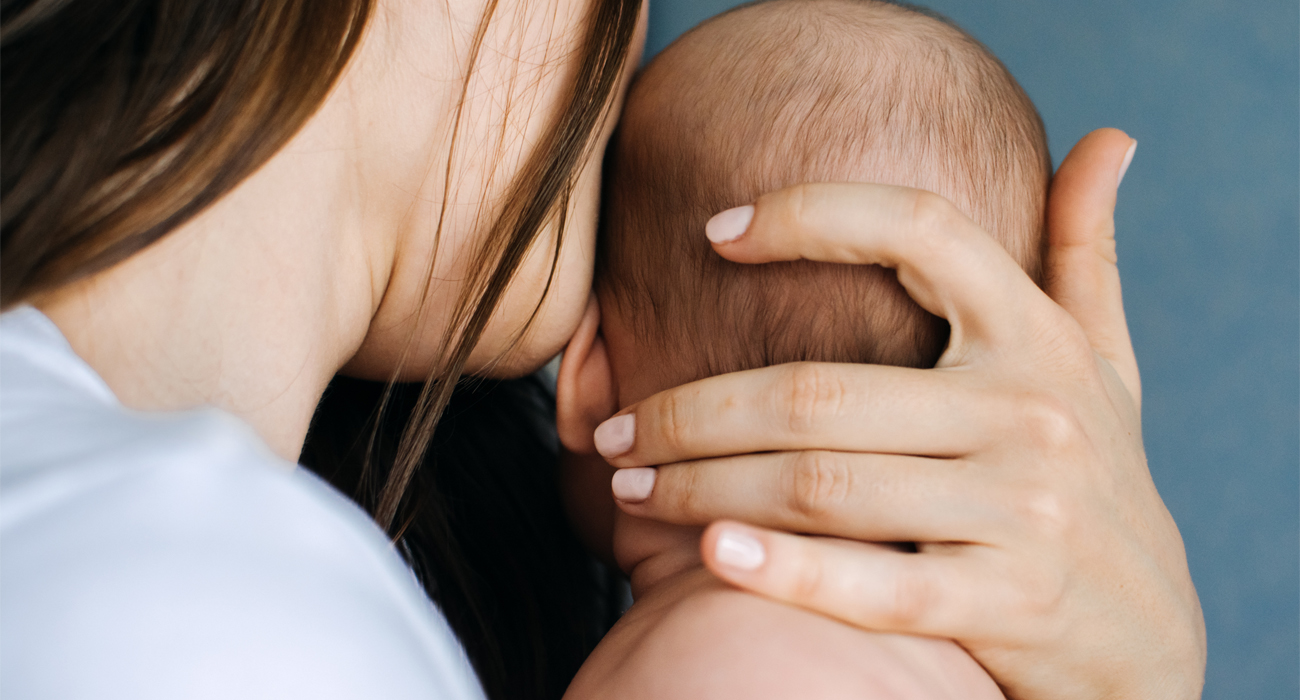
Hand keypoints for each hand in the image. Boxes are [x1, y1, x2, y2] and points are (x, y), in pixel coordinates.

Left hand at [594, 129, 1205, 699]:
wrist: (1149, 637)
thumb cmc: (1097, 477)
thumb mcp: (1106, 360)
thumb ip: (1087, 250)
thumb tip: (1108, 139)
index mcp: (1036, 335)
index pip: (919, 231)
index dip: (811, 216)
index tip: (715, 231)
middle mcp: (1028, 410)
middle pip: (815, 392)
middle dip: (690, 413)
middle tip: (614, 433)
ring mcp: (1020, 509)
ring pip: (819, 485)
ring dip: (700, 486)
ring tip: (627, 488)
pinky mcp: (1005, 603)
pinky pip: (871, 584)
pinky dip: (782, 569)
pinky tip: (707, 554)